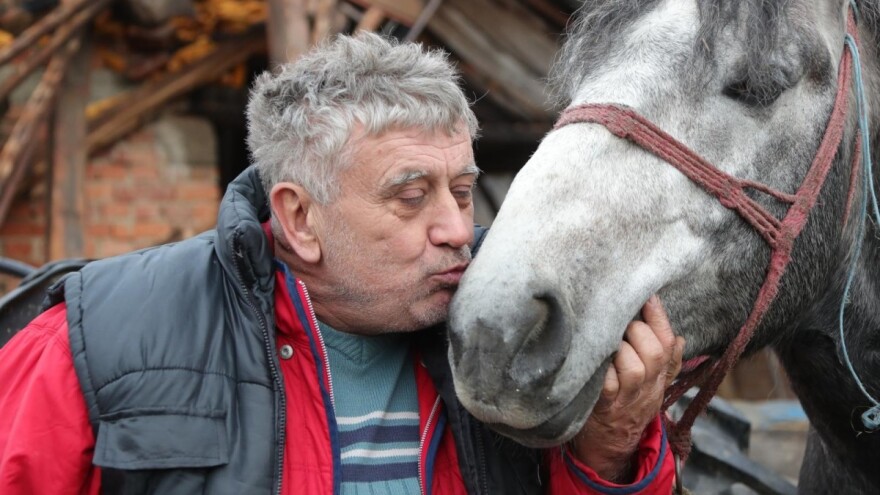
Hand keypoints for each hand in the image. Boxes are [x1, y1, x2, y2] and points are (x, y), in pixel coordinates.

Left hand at [569, 295, 683, 481]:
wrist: (610, 448)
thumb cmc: (627, 405)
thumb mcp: (651, 385)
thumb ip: (665, 361)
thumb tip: (679, 337)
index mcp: (659, 378)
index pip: (668, 344)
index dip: (659, 318)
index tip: (648, 296)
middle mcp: (647, 388)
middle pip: (655, 354)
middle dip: (638, 331)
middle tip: (619, 321)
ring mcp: (626, 399)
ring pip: (633, 369)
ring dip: (620, 349)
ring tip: (606, 339)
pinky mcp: (603, 407)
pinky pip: (607, 385)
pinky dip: (602, 370)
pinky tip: (593, 359)